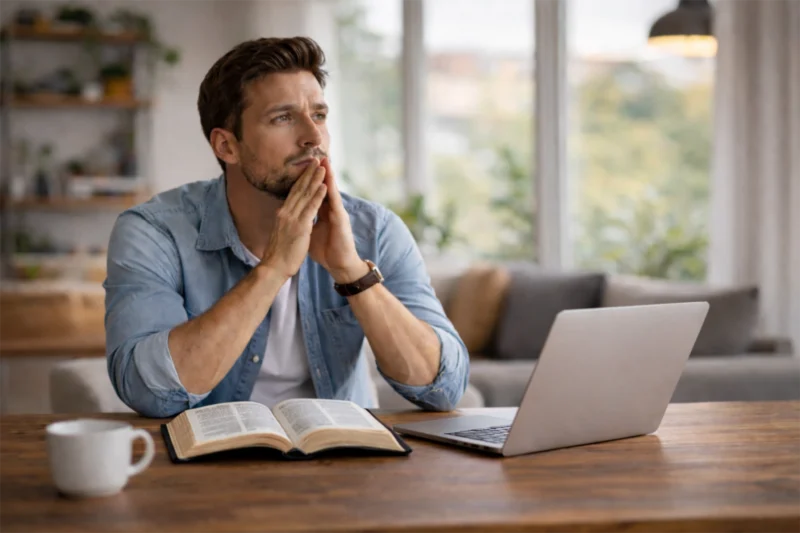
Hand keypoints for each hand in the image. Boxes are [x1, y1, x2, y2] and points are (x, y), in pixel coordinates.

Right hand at [261, 159, 326, 278]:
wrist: (274, 267)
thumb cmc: (278, 254)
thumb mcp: (281, 233)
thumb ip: (285, 222)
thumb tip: (286, 217)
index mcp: (282, 214)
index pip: (293, 192)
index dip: (301, 179)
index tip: (308, 168)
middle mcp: (285, 212)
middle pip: (299, 189)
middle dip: (308, 173)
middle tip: (316, 159)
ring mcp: (292, 218)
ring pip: (305, 195)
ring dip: (315, 179)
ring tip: (323, 166)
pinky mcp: (300, 226)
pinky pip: (311, 208)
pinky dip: (318, 196)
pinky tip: (324, 186)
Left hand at [310, 159, 368, 283]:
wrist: (339, 264)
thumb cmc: (327, 251)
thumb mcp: (311, 233)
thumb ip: (305, 223)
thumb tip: (293, 219)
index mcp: (322, 213)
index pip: (315, 192)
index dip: (310, 180)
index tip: (305, 166)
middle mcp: (331, 210)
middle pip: (324, 187)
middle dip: (319, 172)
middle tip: (316, 155)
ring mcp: (337, 214)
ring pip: (331, 191)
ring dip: (328, 176)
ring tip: (325, 161)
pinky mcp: (341, 221)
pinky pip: (334, 204)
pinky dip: (331, 193)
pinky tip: (328, 184)